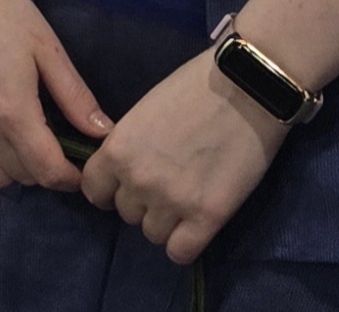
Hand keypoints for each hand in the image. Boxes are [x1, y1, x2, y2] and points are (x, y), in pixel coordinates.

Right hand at [0, 0, 111, 210]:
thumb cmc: (3, 10)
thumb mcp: (47, 48)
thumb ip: (74, 96)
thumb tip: (103, 133)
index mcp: (14, 111)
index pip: (48, 170)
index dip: (71, 176)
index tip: (83, 167)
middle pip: (23, 175)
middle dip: (46, 171)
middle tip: (59, 151)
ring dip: (17, 174)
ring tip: (30, 152)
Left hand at [80, 49, 287, 261]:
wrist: (244, 85)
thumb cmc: (194, 87)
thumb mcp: (145, 112)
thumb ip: (130, 145)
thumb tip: (126, 169)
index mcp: (118, 148)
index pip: (93, 190)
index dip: (110, 189)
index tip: (126, 184)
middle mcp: (138, 179)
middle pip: (126, 213)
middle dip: (143, 201)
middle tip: (168, 182)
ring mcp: (171, 201)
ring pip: (153, 234)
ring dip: (166, 221)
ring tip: (187, 196)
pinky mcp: (206, 217)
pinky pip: (180, 252)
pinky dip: (186, 243)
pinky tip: (197, 222)